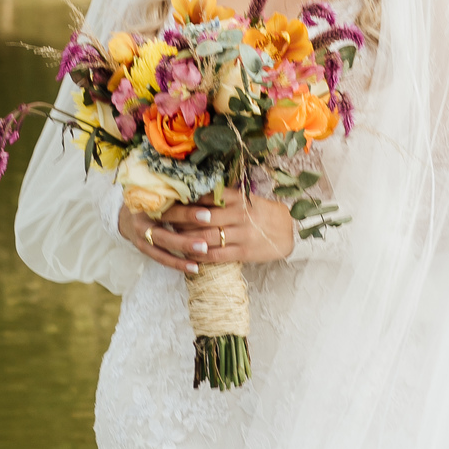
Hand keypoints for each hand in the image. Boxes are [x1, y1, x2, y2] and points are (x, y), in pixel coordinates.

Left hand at [117, 184, 293, 271]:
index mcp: (237, 198)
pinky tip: (187, 254)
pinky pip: (216, 256)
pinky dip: (199, 256)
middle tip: (160, 219)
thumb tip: (192, 192)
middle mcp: (238, 215)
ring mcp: (241, 235)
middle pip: (200, 217)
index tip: (166, 199)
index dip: (183, 199)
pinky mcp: (243, 253)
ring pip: (205, 237)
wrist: (288, 231)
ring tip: (170, 237)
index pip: (204, 197)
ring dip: (185, 238)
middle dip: (178, 219)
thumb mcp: (245, 199)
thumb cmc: (260, 213)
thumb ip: (222, 197)